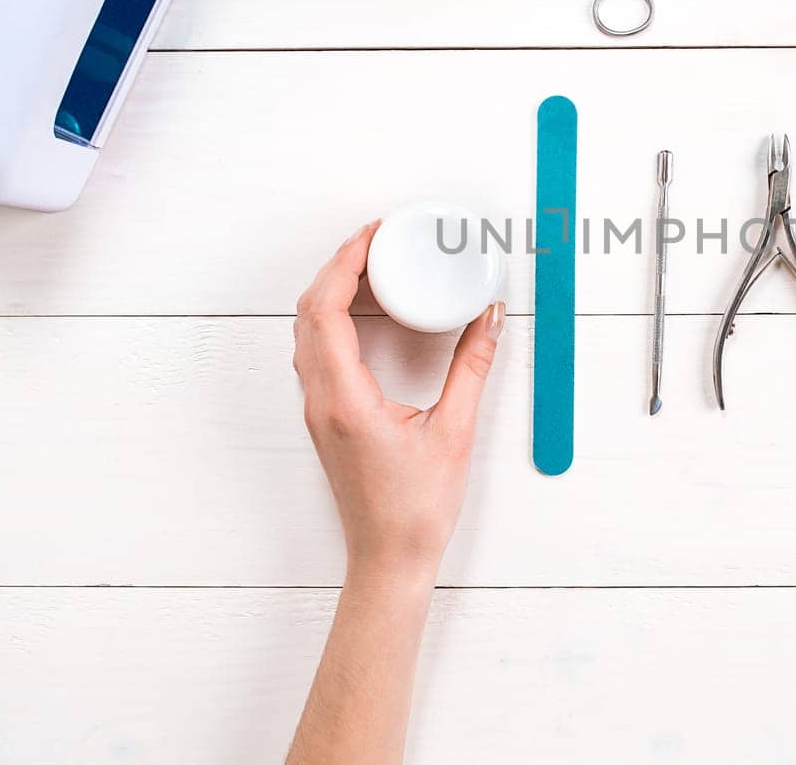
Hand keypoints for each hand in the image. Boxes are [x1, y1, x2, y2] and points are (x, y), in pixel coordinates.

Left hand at [293, 221, 504, 583]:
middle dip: (337, 266)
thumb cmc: (416, 510)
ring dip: (331, 291)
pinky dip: (332, 319)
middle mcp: (321, 400)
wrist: (390, 560)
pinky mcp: (327, 418)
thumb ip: (472, 367)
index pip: (325, 310)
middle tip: (376, 239)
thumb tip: (489, 317)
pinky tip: (363, 313)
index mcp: (345, 399)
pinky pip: (317, 352)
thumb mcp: (456, 432)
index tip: (373, 234)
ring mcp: (319, 410)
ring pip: (307, 332)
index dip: (344, 262)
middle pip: (308, 313)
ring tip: (371, 266)